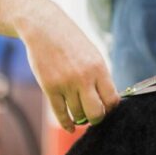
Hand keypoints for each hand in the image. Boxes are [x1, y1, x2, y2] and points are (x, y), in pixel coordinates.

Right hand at [14, 2, 119, 132]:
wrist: (44, 28)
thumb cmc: (71, 42)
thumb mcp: (92, 55)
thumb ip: (100, 76)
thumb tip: (108, 102)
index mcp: (99, 68)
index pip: (112, 100)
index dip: (110, 108)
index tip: (106, 108)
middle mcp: (83, 77)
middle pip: (96, 113)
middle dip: (96, 118)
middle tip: (94, 116)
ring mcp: (65, 84)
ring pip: (78, 115)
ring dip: (80, 118)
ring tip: (80, 113)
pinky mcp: (49, 88)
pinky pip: (60, 114)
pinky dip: (67, 124)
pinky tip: (70, 126)